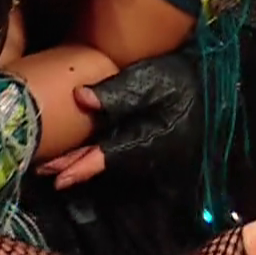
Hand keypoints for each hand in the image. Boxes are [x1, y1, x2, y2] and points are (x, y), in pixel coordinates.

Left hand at [38, 52, 201, 188]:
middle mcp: (151, 155)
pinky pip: (121, 154)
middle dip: (74, 167)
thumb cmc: (182, 76)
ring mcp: (154, 155)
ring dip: (83, 162)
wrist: (212, 81)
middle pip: (106, 163)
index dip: (81, 167)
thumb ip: (116, 92)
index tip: (56, 178)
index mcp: (150, 138)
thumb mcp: (151, 78)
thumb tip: (79, 98)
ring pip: (112, 161)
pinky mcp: (153, 147)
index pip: (109, 156)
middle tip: (43, 170)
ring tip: (52, 163)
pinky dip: (98, 156)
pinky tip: (81, 153)